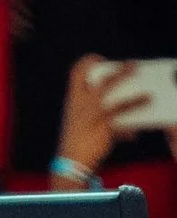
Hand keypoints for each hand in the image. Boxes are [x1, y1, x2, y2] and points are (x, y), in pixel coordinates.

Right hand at [58, 57, 132, 178]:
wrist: (70, 160)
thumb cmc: (75, 140)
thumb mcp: (79, 121)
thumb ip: (98, 115)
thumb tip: (125, 122)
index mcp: (73, 99)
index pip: (76, 72)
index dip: (87, 62)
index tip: (99, 58)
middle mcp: (82, 103)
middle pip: (102, 80)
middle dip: (119, 71)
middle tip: (133, 65)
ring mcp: (93, 114)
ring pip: (115, 96)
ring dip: (133, 94)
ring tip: (148, 91)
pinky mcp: (103, 126)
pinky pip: (122, 116)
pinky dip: (134, 113)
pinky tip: (144, 112)